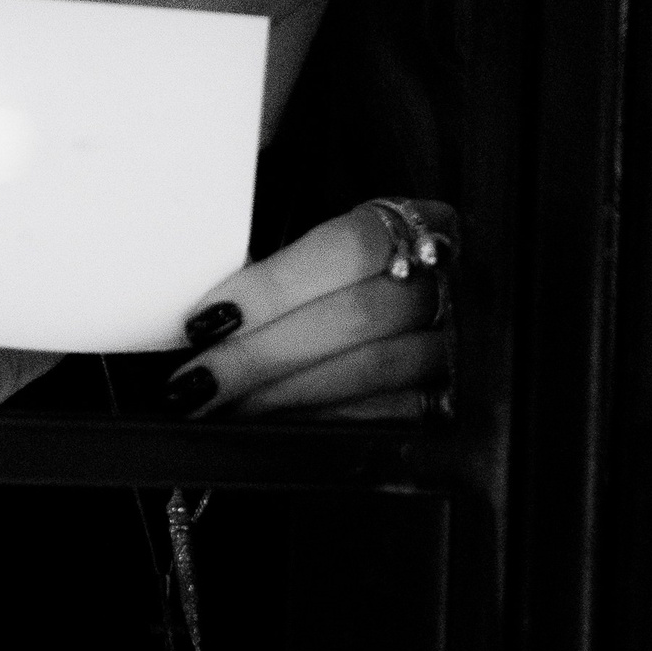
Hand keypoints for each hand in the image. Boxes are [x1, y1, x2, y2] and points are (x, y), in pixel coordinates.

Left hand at [167, 197, 455, 420]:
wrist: (413, 308)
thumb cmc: (347, 280)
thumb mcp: (319, 245)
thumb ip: (279, 263)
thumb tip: (212, 299)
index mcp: (413, 224)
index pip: (346, 248)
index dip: (272, 288)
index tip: (207, 321)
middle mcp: (447, 280)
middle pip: (355, 317)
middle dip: (262, 356)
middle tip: (197, 382)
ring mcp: (455, 342)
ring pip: (371, 369)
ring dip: (285, 395)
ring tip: (223, 407)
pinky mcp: (449, 399)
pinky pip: (386, 416)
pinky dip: (322, 421)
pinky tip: (272, 426)